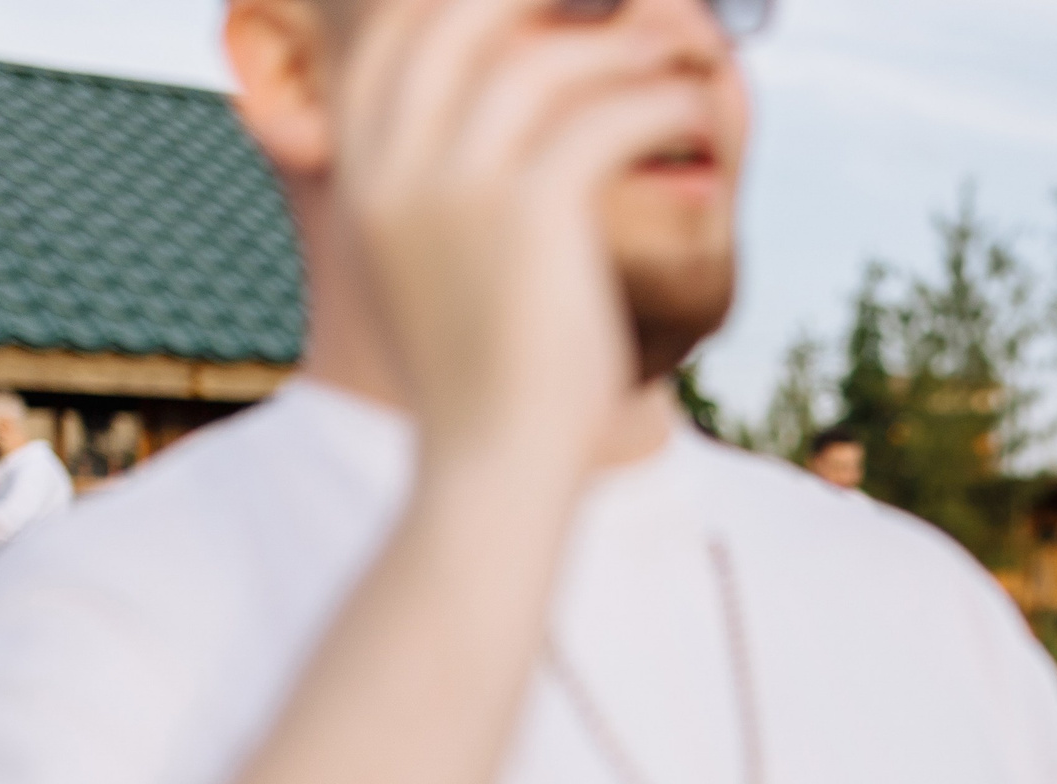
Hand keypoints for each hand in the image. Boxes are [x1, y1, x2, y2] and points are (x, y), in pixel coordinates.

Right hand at [332, 0, 710, 480]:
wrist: (489, 464)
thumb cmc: (479, 373)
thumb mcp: (427, 266)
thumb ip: (434, 185)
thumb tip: (485, 114)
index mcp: (365, 172)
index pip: (403, 35)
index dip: (471, 1)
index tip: (540, 4)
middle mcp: (396, 165)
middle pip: (466, 17)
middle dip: (550, 0)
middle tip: (621, 8)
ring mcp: (458, 186)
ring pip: (548, 59)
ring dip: (625, 47)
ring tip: (678, 55)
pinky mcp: (532, 214)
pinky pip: (607, 115)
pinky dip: (660, 101)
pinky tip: (691, 115)